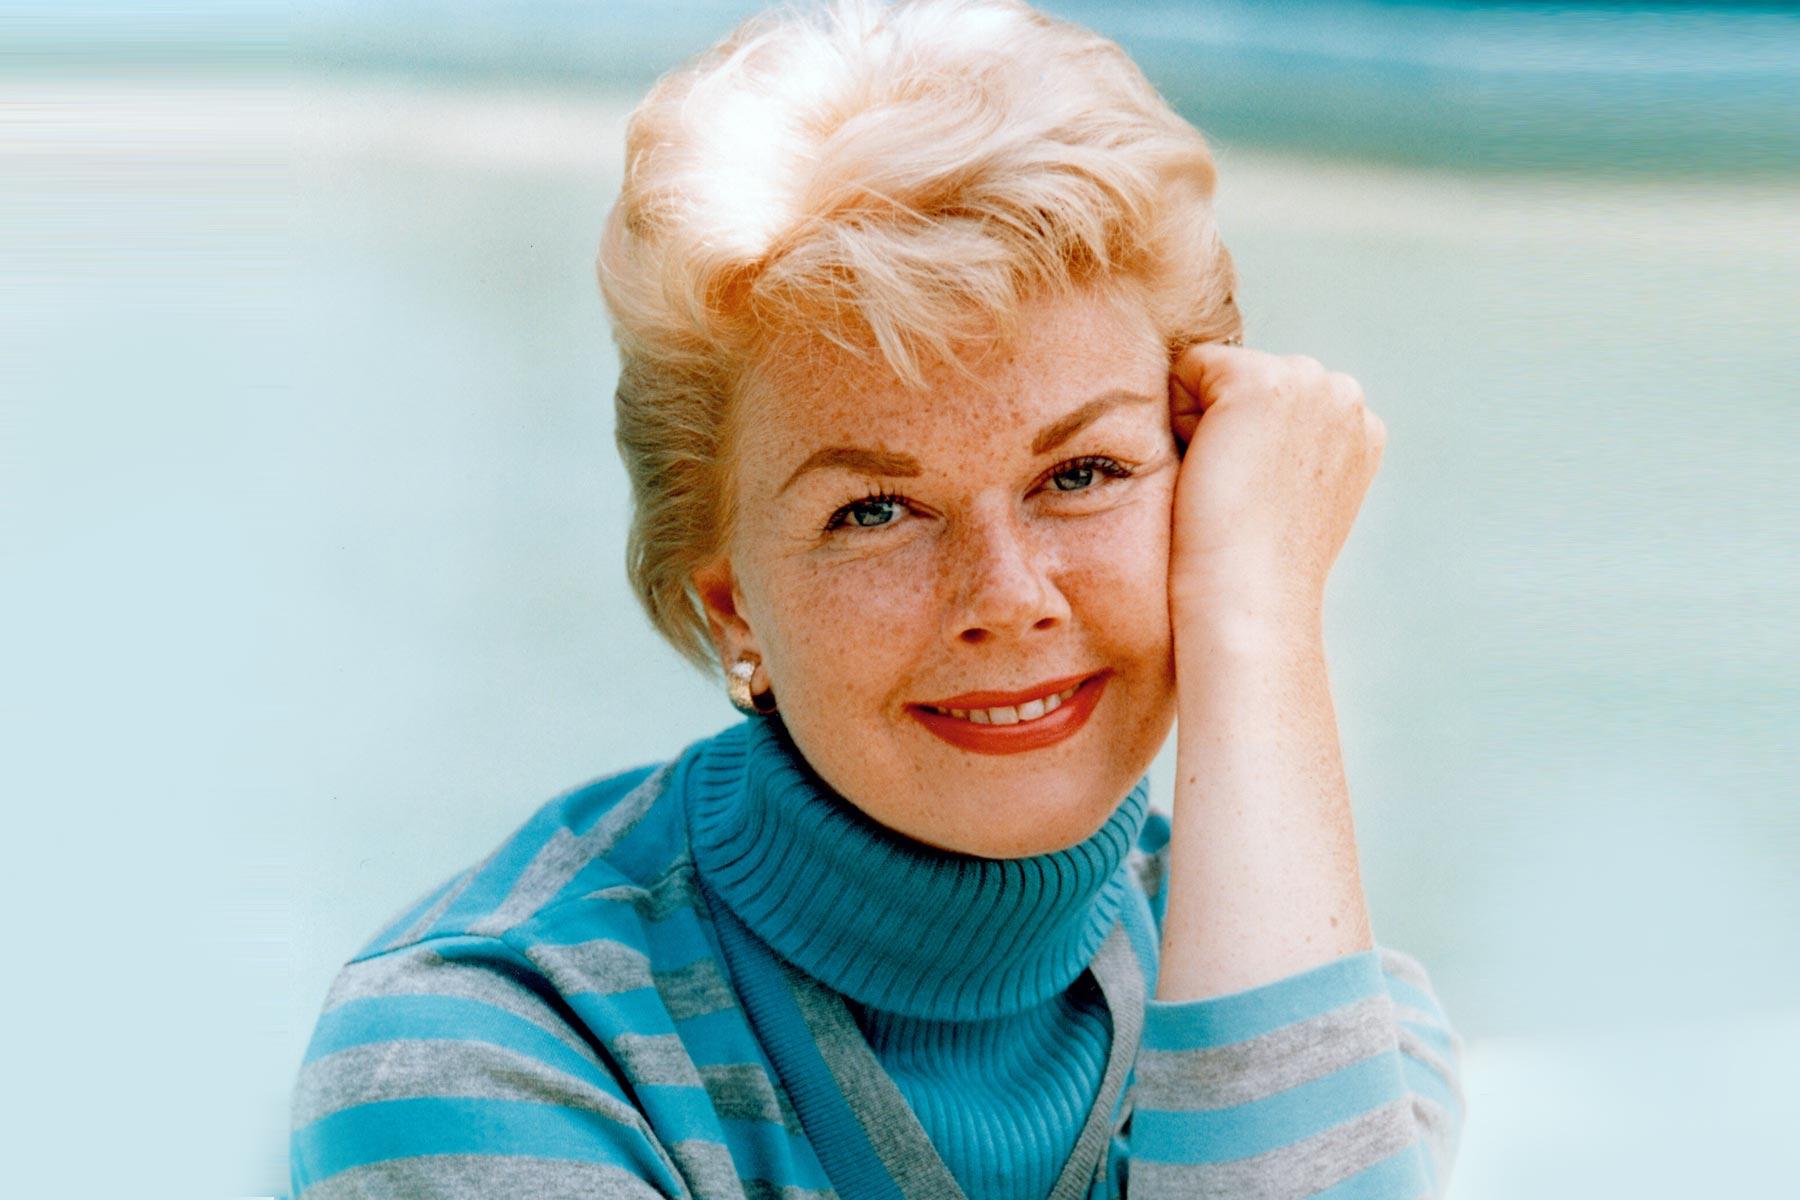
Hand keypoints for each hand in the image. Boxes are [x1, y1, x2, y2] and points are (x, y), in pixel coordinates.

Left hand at [1166, 344, 1385, 627]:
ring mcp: (1309, 382)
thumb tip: (1251, 431)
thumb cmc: (1256, 567)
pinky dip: (1180, 415)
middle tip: (1240, 492)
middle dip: (1228, 426)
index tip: (1259, 497)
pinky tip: (1206, 465)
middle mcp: (1346, 395)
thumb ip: (1291, 450)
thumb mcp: (1296, 499)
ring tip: (1227, 481)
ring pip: (1217, 373)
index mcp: (1363, 427)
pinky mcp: (1259, 381)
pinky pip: (1188, 367)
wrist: (1248, 596)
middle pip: (1246, 378)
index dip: (1247, 446)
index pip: (1276, 400)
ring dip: (1204, 422)